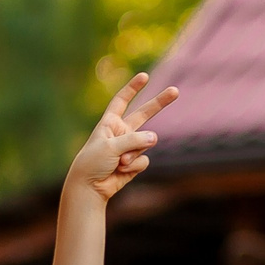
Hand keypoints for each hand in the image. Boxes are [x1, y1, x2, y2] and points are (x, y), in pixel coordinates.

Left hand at [65, 73, 175, 203]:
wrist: (90, 187)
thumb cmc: (93, 162)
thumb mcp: (111, 146)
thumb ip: (134, 140)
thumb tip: (155, 138)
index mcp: (110, 122)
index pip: (122, 101)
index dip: (132, 88)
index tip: (144, 76)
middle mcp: (121, 133)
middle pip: (144, 114)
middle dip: (159, 103)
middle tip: (175, 91)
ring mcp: (129, 148)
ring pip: (145, 144)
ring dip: (134, 154)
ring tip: (119, 162)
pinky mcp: (135, 163)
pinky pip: (144, 160)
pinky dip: (135, 166)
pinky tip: (122, 171)